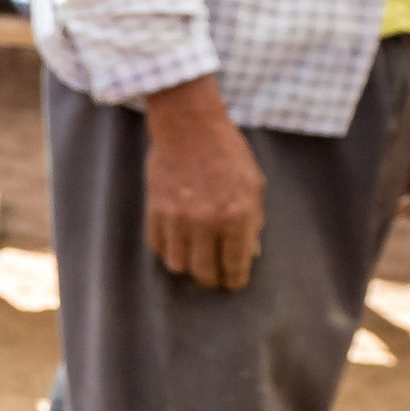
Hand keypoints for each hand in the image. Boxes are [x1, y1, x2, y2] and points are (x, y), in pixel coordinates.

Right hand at [138, 76, 263, 290]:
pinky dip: (168, 249)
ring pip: (178, 265)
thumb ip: (253, 220)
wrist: (189, 127)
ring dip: (188, 266)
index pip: (235, 264)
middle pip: (205, 272)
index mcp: (238, 215)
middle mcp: (207, 221)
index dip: (235, 280)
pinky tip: (177, 242)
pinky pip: (159, 246)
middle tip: (215, 277)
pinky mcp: (156, 211)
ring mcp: (178, 218)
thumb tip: (249, 251)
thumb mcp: (253, 183)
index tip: (234, 283)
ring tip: (194, 259)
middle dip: (212, 279)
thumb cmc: (227, 152)